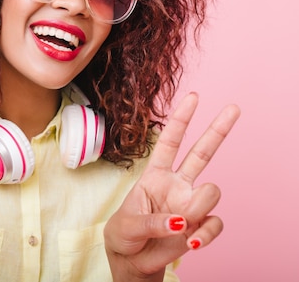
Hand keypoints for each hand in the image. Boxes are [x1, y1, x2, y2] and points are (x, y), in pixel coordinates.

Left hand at [104, 93, 240, 280]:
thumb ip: (152, 222)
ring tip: (177, 226)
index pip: (170, 142)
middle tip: (233, 108)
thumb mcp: (127, 225)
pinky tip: (192, 243)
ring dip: (196, 209)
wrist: (132, 261)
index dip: (180, 120)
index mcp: (155, 175)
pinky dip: (206, 235)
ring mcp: (190, 204)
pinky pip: (215, 223)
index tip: (193, 97)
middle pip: (202, 153)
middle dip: (218, 130)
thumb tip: (180, 223)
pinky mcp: (200, 226)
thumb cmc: (125, 235)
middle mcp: (177, 185)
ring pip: (212, 191)